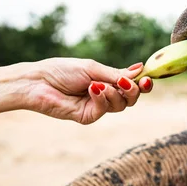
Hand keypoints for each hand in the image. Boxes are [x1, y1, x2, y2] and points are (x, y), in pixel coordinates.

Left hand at [21, 58, 153, 124]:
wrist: (38, 81)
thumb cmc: (61, 70)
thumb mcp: (93, 68)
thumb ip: (116, 73)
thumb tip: (141, 69)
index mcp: (107, 81)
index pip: (131, 85)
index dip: (142, 83)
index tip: (148, 78)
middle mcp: (104, 95)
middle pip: (130, 99)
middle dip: (133, 91)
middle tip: (128, 83)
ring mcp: (96, 107)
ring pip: (120, 105)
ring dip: (114, 93)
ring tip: (99, 83)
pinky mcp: (87, 117)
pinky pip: (104, 110)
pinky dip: (102, 97)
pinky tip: (92, 88)